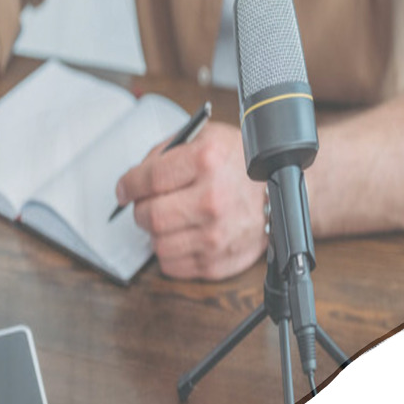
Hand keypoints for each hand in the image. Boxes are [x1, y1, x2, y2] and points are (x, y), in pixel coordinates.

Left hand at [116, 122, 266, 280]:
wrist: (279, 193)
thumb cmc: (240, 165)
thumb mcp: (207, 138)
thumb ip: (166, 152)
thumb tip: (133, 179)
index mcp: (207, 161)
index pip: (149, 179)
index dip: (128, 185)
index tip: (124, 189)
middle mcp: (212, 200)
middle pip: (150, 216)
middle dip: (141, 210)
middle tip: (147, 204)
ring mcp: (217, 235)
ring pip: (157, 244)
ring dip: (157, 233)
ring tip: (172, 219)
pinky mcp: (218, 262)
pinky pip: (173, 266)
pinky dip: (170, 252)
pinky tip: (184, 235)